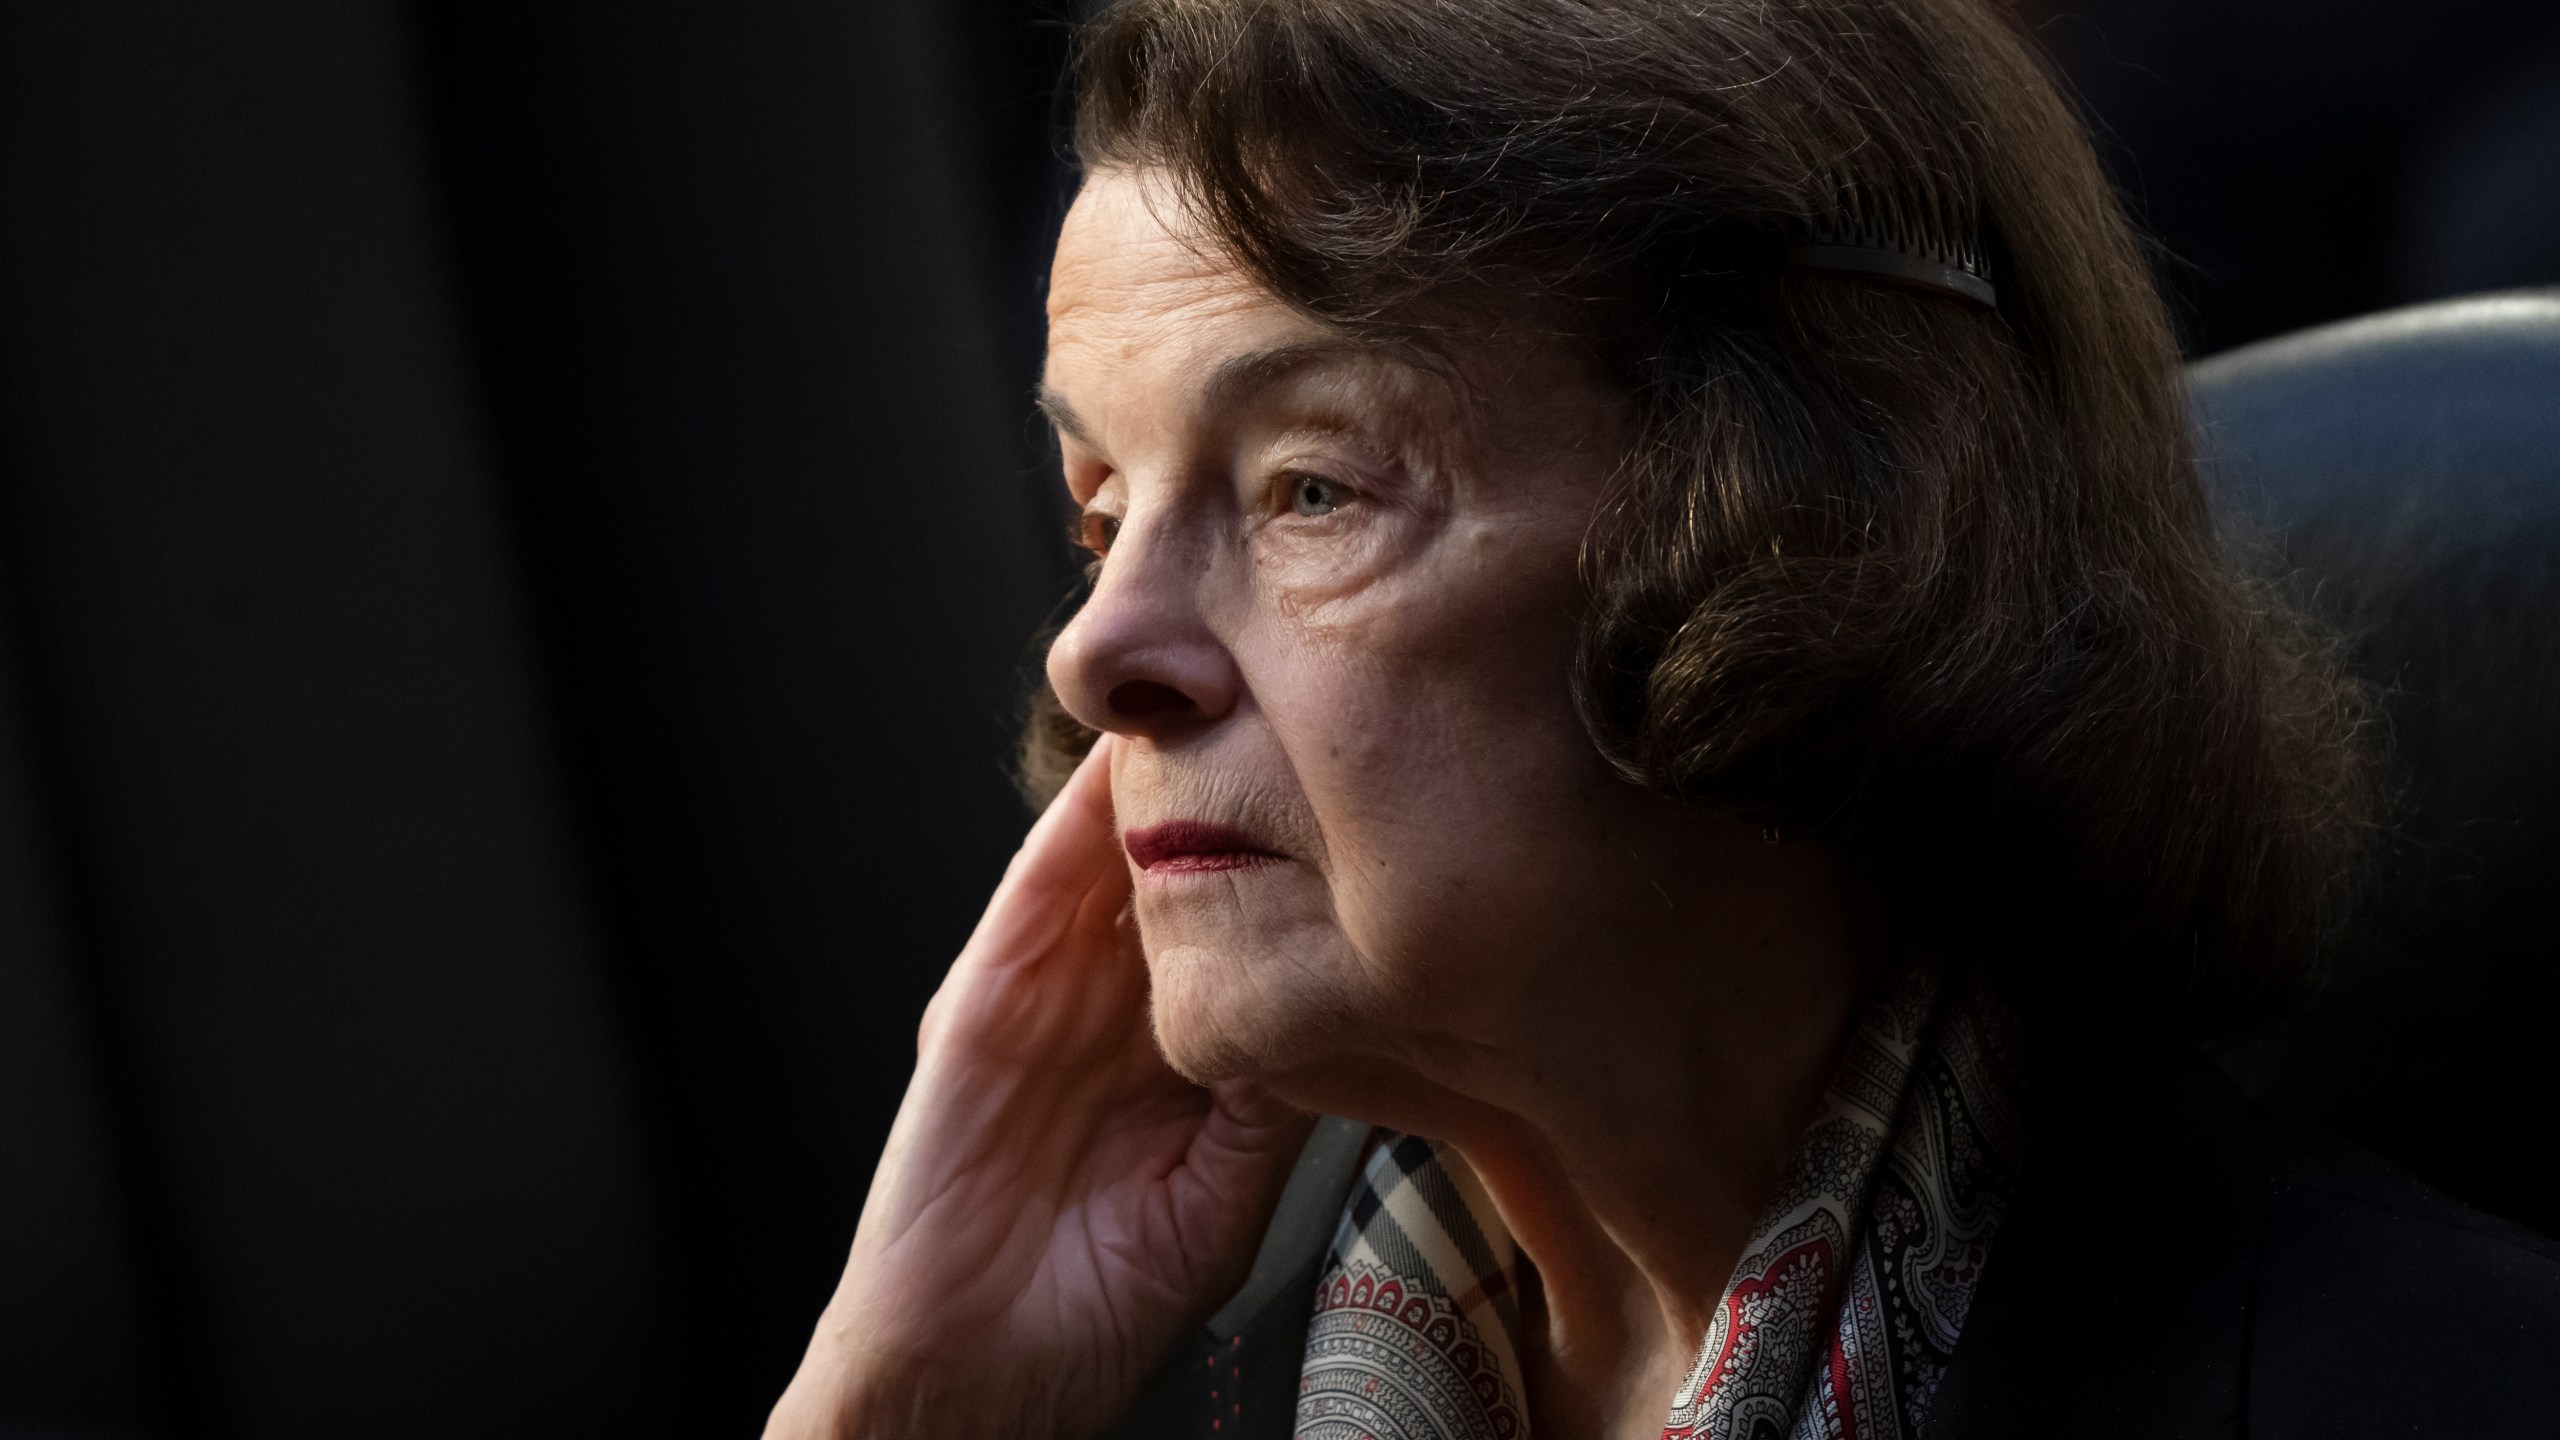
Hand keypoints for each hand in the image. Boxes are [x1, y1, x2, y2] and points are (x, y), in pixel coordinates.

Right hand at [765, 736, 1315, 1439]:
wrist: (978, 1372)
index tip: (1365, 774)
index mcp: (1178, 1040)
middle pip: (1182, 857)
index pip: (1242, 914)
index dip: (1294, 844)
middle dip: (1236, 776)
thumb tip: (1354, 1000)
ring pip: (1112, 853)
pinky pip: (1035, 893)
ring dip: (1163, 771)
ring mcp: (1047, 990)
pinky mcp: (981, 997)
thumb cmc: (1102, 1305)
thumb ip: (1276, 1096)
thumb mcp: (1226, 1188)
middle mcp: (1116, 999)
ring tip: (1229, 687)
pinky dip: (1076, 824)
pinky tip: (1126, 761)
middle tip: (1306, 688)